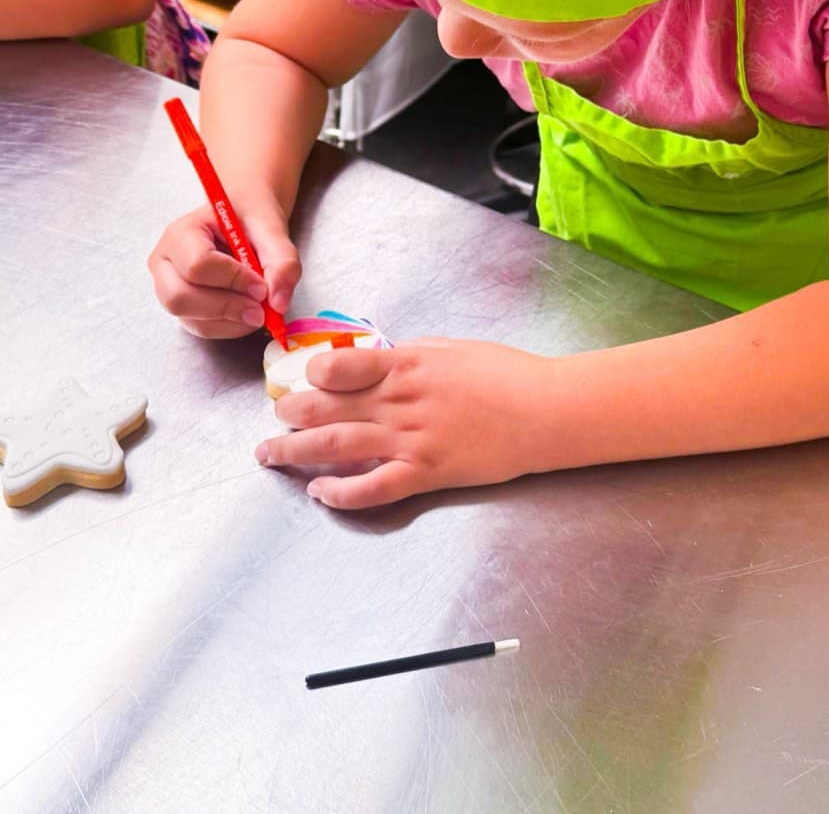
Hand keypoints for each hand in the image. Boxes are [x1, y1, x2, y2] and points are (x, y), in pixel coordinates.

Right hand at [148, 201, 300, 337]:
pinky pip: (204, 329)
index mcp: (181, 233)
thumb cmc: (249, 215)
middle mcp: (166, 263)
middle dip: (227, 307)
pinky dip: (232, 327)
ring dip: (233, 321)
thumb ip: (282, 260)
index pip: (197, 265)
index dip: (233, 280)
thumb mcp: (271, 227)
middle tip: (261, 308)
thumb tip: (279, 302)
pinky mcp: (185, 308)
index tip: (262, 285)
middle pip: (180, 299)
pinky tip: (249, 311)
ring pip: (193, 321)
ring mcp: (170, 288)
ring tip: (260, 307)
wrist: (244, 218)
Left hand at [256, 338, 554, 507]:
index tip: (299, 378)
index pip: (340, 366)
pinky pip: (372, 488)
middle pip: (328, 406)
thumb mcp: (451, 348)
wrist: (545, 411)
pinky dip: (340, 493)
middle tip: (274, 416)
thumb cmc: (505, 373)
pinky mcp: (426, 473)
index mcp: (407, 363)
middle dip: (291, 412)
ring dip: (296, 451)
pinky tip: (320, 492)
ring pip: (337, 445)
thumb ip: (409, 356)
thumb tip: (377, 359)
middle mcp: (400, 401)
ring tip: (270, 454)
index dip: (310, 374)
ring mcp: (411, 439)